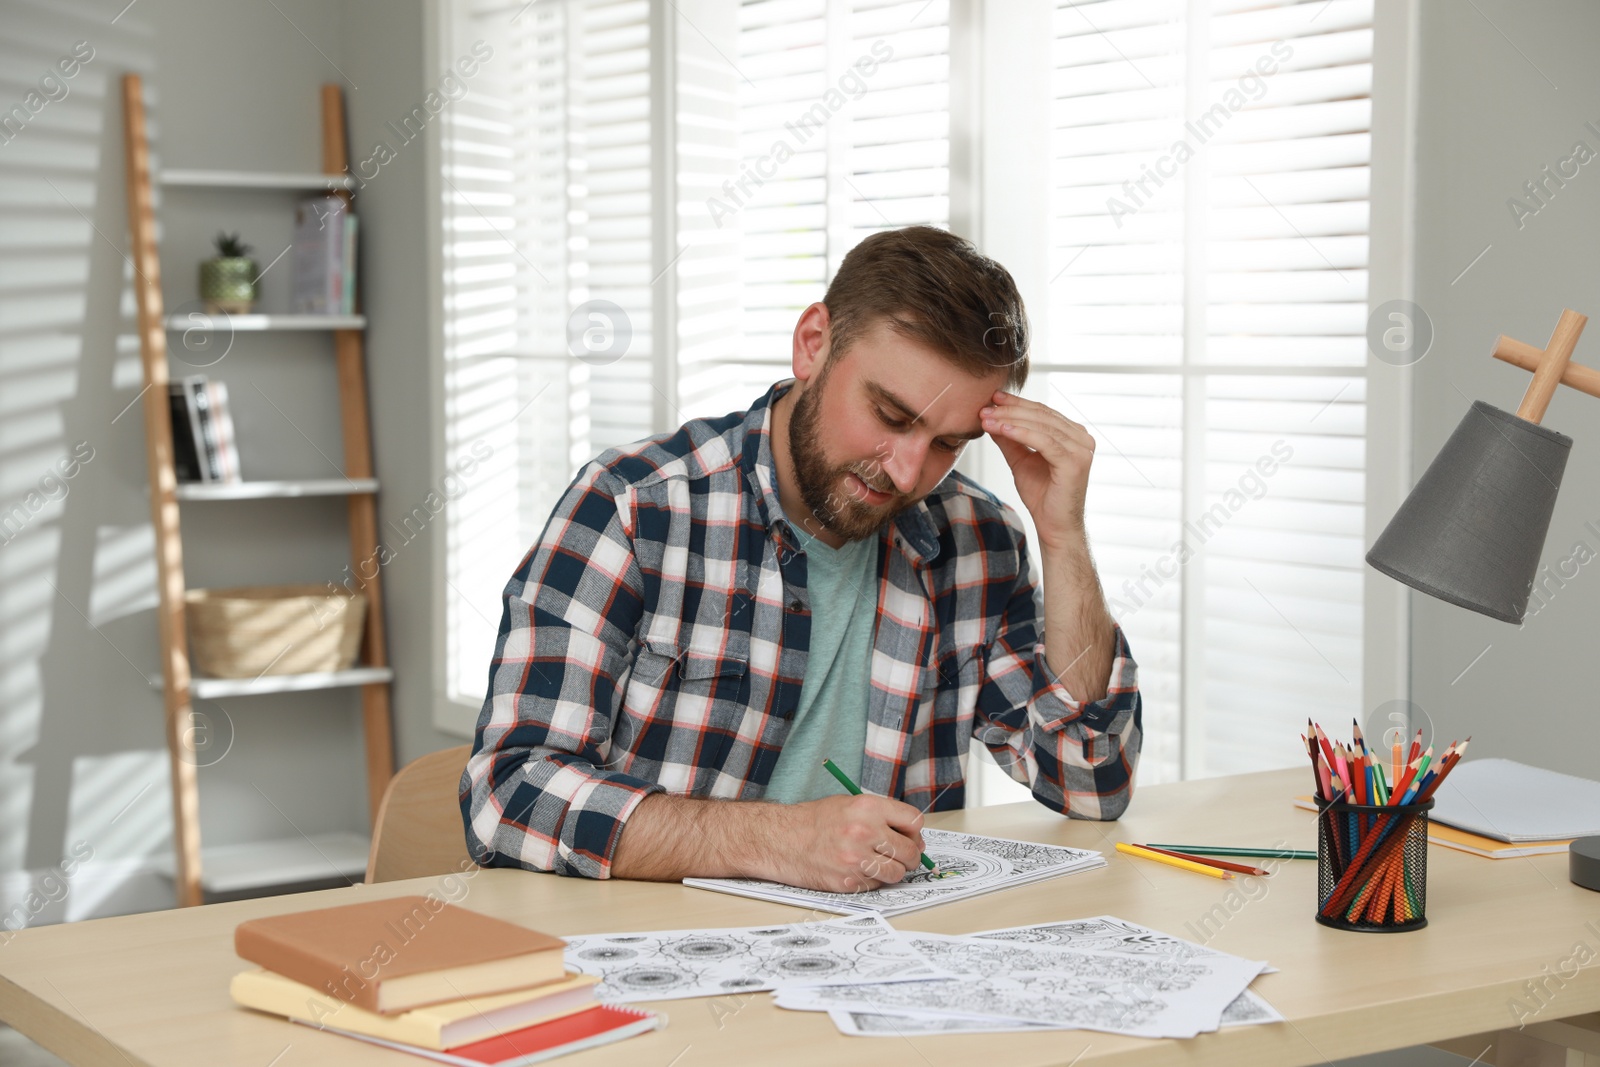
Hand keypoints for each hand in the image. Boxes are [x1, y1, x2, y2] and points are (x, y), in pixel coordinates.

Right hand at [766, 794, 925, 893]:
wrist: (782, 839)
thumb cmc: (814, 821)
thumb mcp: (849, 804)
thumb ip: (881, 816)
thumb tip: (912, 836)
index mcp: (868, 807)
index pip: (914, 821)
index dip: (915, 831)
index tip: (910, 836)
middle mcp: (865, 832)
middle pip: (910, 851)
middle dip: (909, 856)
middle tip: (900, 855)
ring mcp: (856, 859)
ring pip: (897, 873)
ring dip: (892, 871)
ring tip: (877, 863)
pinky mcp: (848, 881)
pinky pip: (876, 885)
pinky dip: (872, 881)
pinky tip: (858, 870)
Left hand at [981, 390, 1094, 552]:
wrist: (1054, 527)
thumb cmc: (1042, 496)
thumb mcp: (1020, 461)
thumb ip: (1009, 439)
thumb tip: (991, 417)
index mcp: (1072, 434)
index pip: (1041, 412)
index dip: (1016, 403)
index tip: (993, 398)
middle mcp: (1081, 438)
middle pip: (1041, 416)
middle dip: (1010, 410)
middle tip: (985, 407)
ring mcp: (1081, 449)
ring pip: (1041, 426)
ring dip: (1011, 420)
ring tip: (987, 418)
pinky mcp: (1076, 462)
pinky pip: (1044, 442)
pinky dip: (1022, 434)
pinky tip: (1002, 430)